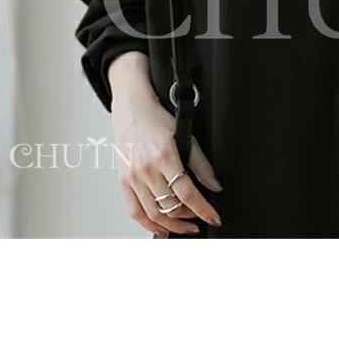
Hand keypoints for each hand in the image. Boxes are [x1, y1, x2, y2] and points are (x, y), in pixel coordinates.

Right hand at [109, 52, 222, 236]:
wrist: (131, 111)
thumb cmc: (157, 120)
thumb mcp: (186, 135)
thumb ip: (201, 164)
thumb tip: (215, 186)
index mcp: (165, 156)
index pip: (187, 192)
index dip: (203, 209)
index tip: (214, 218)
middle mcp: (146, 169)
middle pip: (171, 206)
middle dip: (190, 217)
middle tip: (201, 218)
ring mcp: (132, 178)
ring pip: (153, 214)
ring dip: (173, 225)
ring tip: (186, 226)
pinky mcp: (123, 183)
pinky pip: (135, 212)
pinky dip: (149, 225)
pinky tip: (162, 227)